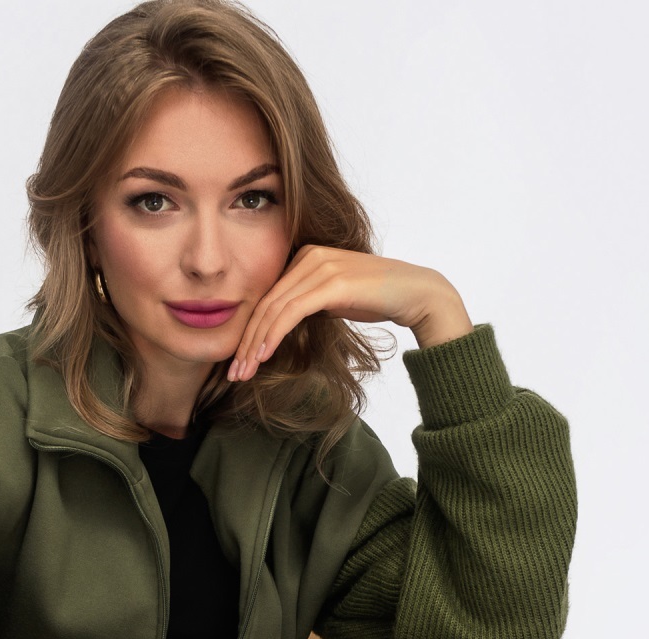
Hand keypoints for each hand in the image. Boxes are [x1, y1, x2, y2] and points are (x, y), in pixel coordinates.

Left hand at [227, 246, 469, 380]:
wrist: (416, 293)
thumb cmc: (379, 299)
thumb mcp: (336, 300)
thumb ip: (310, 304)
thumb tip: (287, 323)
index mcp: (306, 257)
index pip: (268, 298)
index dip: (249, 331)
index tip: (239, 361)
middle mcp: (309, 256)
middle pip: (265, 303)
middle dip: (245, 341)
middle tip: (233, 372)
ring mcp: (320, 266)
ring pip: (274, 309)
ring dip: (255, 344)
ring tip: (243, 372)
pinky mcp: (331, 281)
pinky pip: (292, 311)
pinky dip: (274, 334)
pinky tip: (263, 356)